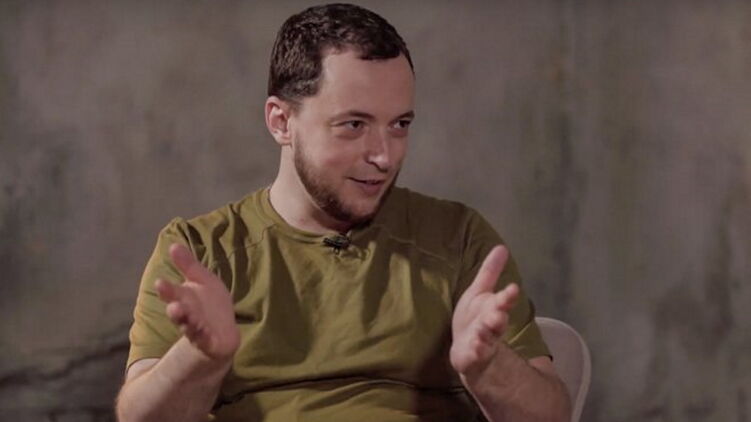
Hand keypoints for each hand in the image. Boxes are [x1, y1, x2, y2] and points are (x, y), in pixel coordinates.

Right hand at [155, 243, 240, 361]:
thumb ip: (188, 265)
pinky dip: (202, 335)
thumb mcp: (202, 280)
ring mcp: (196, 329)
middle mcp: (186, 314)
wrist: (223, 333)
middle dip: (172, 305)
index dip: (167, 288)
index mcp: (184, 298)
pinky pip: (204, 339)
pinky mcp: (207, 341)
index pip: (173, 292)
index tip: (159, 281)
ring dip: (184, 319)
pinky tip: (203, 331)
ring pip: (188, 325)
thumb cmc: (209, 304)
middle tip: (169, 301)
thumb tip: (173, 244)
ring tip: (177, 312)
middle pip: (177, 310)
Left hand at [450, 245, 518, 376]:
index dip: (508, 295)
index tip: (513, 288)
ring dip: (486, 334)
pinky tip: (475, 347)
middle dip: (498, 317)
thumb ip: (491, 271)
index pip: (504, 300)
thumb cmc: (475, 316)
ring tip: (483, 331)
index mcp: (494, 307)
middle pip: (498, 320)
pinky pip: (475, 354)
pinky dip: (476, 351)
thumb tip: (502, 247)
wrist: (468, 350)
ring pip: (487, 338)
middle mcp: (491, 325)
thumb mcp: (480, 291)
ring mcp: (483, 342)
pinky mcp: (473, 356)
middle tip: (499, 314)